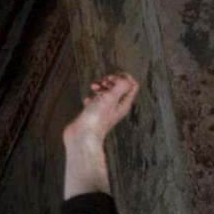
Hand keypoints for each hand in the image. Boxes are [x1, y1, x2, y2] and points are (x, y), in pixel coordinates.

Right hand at [62, 71, 136, 197]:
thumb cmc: (96, 121)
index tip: (113, 77)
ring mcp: (104, 112)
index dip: (123, 77)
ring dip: (101, 87)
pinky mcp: (93, 115)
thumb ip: (121, 85)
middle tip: (103, 81)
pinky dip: (92, 97)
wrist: (81, 137)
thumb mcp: (111, 97)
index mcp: (124, 104)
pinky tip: (87, 100)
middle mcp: (116, 108)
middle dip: (111, 81)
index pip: (132, 85)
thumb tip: (124, 78)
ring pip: (107, 94)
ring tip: (93, 87)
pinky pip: (95, 102)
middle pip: (119, 88)